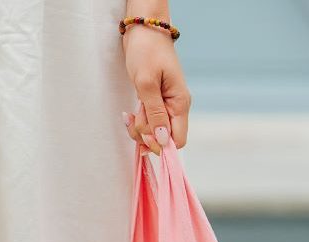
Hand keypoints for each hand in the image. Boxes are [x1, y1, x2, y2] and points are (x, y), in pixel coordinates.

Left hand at [122, 25, 189, 152]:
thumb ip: (154, 113)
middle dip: (145, 135)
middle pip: (163, 138)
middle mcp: (175, 107)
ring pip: (153, 131)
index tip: (143, 135)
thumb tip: (162, 140)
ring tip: (130, 112)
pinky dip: (136, 121)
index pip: (177, 140)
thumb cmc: (146, 52)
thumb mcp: (147, 83)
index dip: (160, 144)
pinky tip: (128, 113)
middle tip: (133, 117)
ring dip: (138, 128)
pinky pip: (147, 121)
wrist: (143, 32)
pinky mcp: (155, 102)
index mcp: (180, 103)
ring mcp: (165, 105)